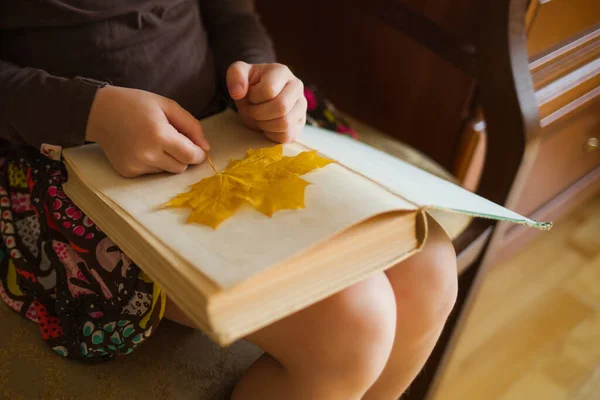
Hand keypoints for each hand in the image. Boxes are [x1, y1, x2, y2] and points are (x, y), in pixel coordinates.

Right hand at [86, 86, 209, 177]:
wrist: (98, 111)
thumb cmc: (135, 104)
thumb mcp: (167, 106)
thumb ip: (191, 125)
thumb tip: (206, 148)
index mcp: (159, 135)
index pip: (191, 156)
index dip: (198, 153)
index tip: (197, 146)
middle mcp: (147, 154)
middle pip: (181, 167)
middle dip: (184, 156)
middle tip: (173, 139)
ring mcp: (136, 165)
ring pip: (168, 171)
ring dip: (169, 160)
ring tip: (155, 141)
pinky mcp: (128, 172)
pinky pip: (152, 173)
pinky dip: (153, 163)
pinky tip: (141, 147)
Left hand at [226, 62, 306, 142]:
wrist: (260, 98)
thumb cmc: (250, 85)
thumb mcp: (238, 74)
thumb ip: (235, 76)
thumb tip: (238, 92)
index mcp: (282, 72)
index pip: (269, 90)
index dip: (254, 98)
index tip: (250, 96)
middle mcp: (297, 86)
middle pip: (281, 107)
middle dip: (259, 113)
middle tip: (251, 110)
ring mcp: (302, 106)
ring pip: (285, 123)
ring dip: (265, 125)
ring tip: (259, 118)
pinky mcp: (300, 123)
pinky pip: (287, 135)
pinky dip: (272, 134)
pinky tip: (267, 126)